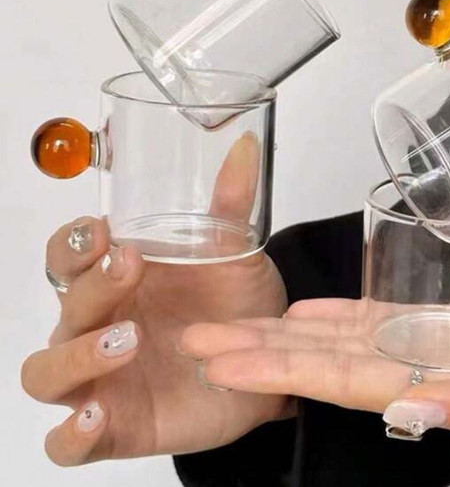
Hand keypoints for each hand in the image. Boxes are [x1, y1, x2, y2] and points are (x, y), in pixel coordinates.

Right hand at [21, 134, 290, 465]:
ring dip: (77, 354)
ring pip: (47, 373)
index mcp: (115, 280)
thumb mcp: (235, 256)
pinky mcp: (115, 427)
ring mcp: (100, 378)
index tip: (102, 229)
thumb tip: (245, 146)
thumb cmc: (232, 307)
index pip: (67, 256)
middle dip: (89, 285)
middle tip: (128, 267)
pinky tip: (98, 415)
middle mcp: (96, 326)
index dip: (73, 242)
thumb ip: (231, 205)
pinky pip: (68, 443)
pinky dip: (73, 433)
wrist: (263, 369)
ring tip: (127, 339)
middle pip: (62, 306)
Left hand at [180, 290, 449, 447]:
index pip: (336, 381)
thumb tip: (415, 411)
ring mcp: (431, 343)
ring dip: (289, 328)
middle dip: (259, 348)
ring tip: (237, 319)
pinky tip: (307, 307)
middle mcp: (422, 368)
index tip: (219, 360)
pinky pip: (381, 313)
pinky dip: (341, 309)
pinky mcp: (448, 319)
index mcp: (438, 391)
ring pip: (344, 333)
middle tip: (197, 337)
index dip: (275, 371)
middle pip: (323, 358)